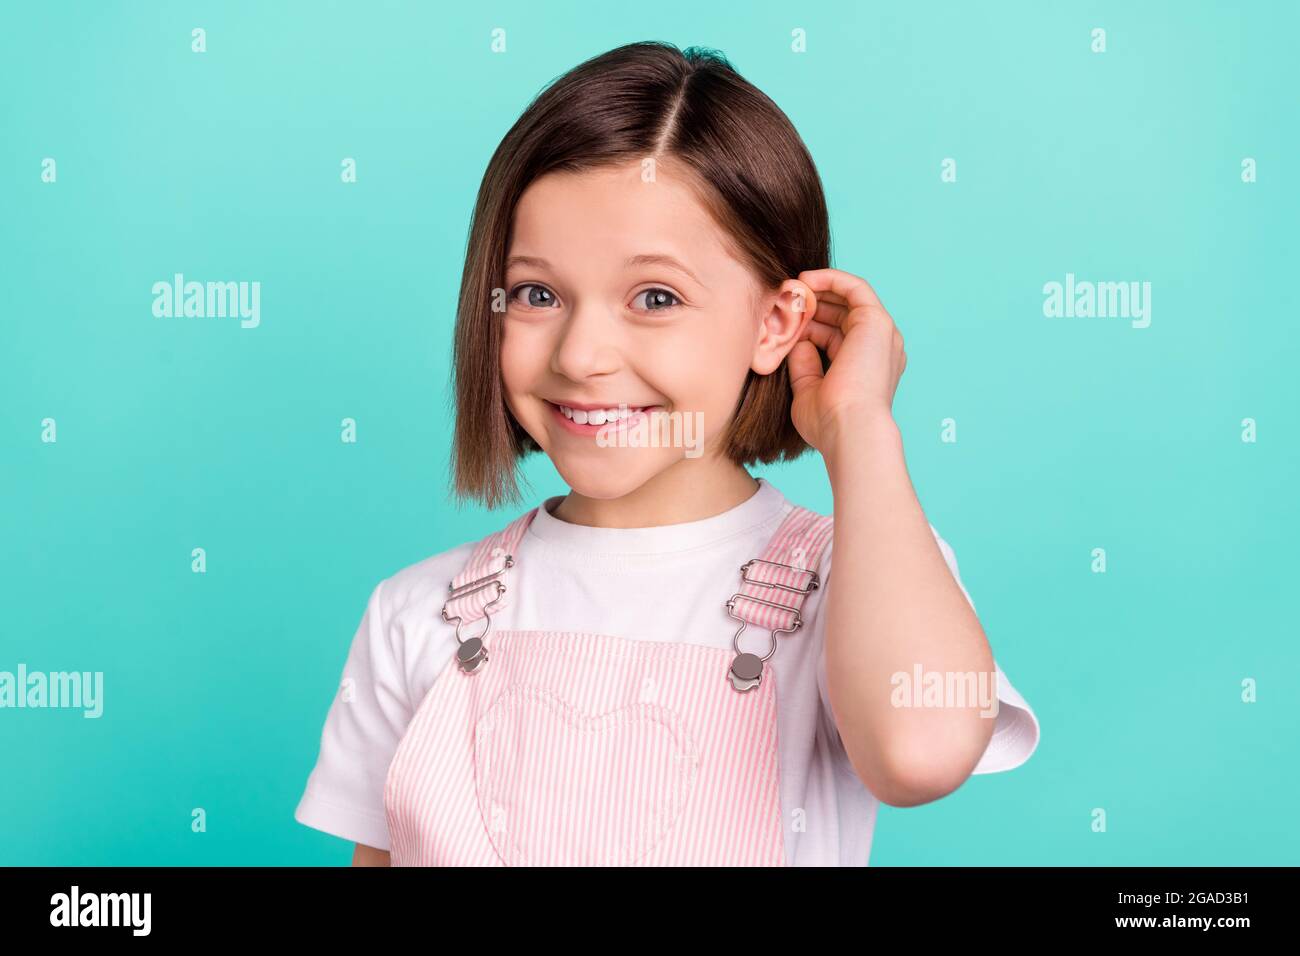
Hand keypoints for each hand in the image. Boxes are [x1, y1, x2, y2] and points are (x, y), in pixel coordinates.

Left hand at [787, 268, 905, 450]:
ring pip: (849, 298)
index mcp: (867, 368)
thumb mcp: (809, 391)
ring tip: (790, 288)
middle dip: (812, 306)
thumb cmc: (829, 422)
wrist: (849, 429)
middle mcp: (879, 349)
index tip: (782, 323)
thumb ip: (804, 366)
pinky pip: (855, 287)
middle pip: (843, 315)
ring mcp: (881, 334)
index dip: (808, 327)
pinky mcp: (877, 321)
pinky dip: (831, 279)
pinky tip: (805, 280)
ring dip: (819, 290)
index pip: (836, 336)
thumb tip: (798, 342)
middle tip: (783, 300)